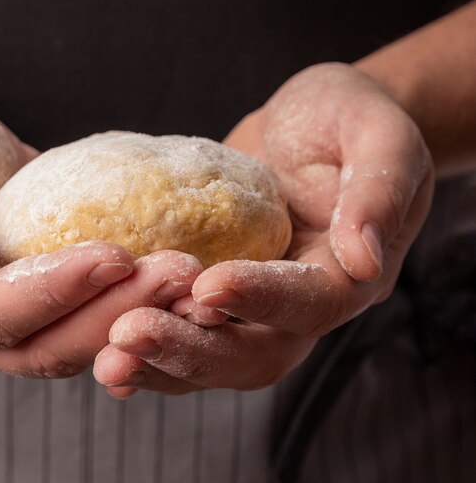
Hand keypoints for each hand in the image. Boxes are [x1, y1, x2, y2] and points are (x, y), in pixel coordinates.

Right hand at [0, 101, 212, 379]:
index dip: (56, 291)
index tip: (113, 255)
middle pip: (50, 345)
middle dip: (117, 311)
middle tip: (176, 272)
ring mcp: (20, 332)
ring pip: (84, 345)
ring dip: (141, 316)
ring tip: (189, 280)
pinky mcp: (56, 316)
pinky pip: (100, 324)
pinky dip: (143, 312)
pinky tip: (182, 289)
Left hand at [93, 63, 433, 395]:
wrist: (310, 124)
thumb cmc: (347, 118)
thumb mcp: (379, 135)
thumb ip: (378, 190)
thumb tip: (363, 256)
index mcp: (347, 275)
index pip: (310, 303)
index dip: (261, 299)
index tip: (208, 285)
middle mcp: (300, 307)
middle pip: (254, 354)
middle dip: (193, 350)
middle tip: (129, 335)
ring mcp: (255, 308)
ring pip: (213, 359)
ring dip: (160, 364)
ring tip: (107, 358)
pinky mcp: (215, 297)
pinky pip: (184, 333)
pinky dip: (148, 351)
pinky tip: (102, 351)